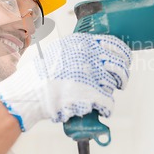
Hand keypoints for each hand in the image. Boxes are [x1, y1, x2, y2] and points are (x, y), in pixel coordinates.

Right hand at [0, 33, 131, 130]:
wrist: (30, 92)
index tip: (124, 61)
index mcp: (83, 43)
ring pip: (113, 85)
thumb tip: (90, 50)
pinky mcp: (92, 95)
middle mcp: (91, 56)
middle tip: (119, 82)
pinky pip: (109, 102)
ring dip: (109, 91)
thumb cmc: (39, 74)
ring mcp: (93, 75)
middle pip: (120, 65)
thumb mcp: (58, 50)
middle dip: (122, 76)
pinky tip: (103, 110)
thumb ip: (75, 48)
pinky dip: (107, 108)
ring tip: (100, 95)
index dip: (123, 55)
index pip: (115, 44)